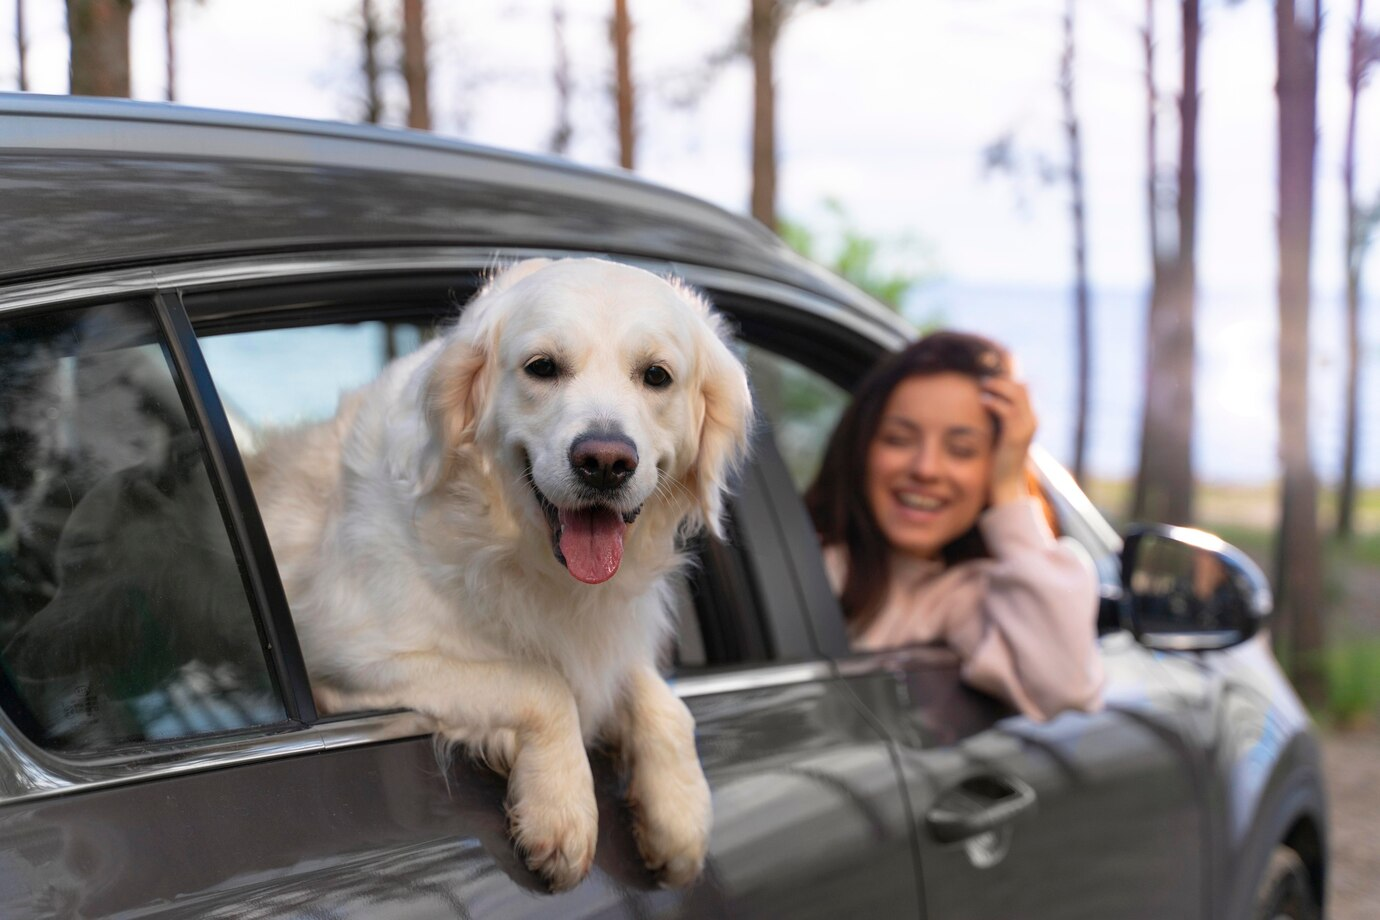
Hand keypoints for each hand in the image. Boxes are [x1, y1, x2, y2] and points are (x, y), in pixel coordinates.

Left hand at [980, 377, 1035, 506]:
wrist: (1006, 485)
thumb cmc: (998, 459)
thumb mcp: (1000, 434)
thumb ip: (997, 418)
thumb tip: (985, 401)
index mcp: (1030, 419)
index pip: (1023, 388)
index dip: (1006, 380)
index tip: (987, 379)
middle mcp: (1032, 420)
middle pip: (1022, 387)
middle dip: (1001, 380)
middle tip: (983, 381)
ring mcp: (1026, 428)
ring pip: (1017, 394)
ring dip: (997, 387)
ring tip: (982, 387)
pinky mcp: (1016, 436)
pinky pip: (1007, 410)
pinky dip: (994, 402)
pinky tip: (982, 402)